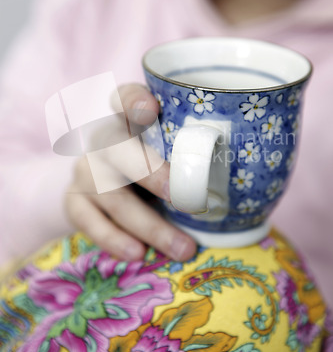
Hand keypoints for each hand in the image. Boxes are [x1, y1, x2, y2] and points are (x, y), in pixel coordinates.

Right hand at [64, 83, 196, 261]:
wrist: (104, 186)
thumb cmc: (148, 165)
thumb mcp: (166, 152)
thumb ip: (190, 152)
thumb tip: (249, 177)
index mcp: (125, 119)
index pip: (124, 97)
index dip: (134, 100)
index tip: (150, 109)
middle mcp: (100, 140)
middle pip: (115, 147)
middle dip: (149, 173)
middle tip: (185, 199)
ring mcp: (84, 170)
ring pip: (110, 193)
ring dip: (148, 224)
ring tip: (182, 249)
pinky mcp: (73, 200)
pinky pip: (87, 220)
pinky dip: (113, 239)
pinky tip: (138, 254)